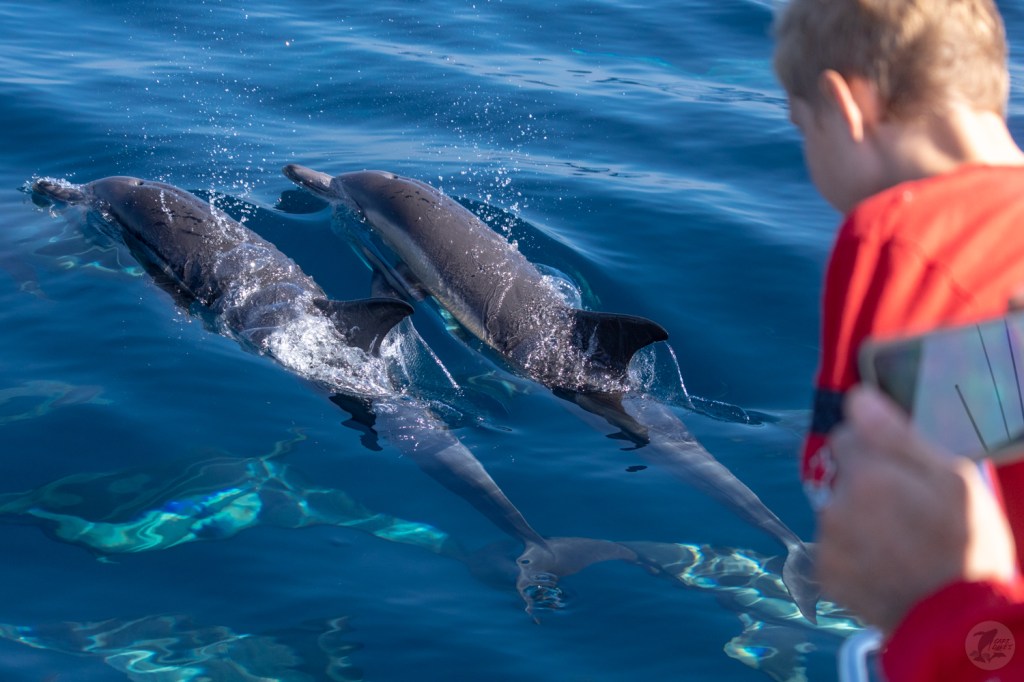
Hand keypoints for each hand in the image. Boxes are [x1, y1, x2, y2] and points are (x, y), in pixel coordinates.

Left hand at [817, 386, 1016, 633]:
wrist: (957, 624)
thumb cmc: (967, 544)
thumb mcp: (954, 479)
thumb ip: (897, 434)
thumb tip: (856, 398)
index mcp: (868, 473)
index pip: (847, 432)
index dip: (875, 447)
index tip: (901, 468)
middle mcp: (836, 503)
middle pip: (841, 471)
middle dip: (865, 480)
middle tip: (905, 509)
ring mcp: (826, 539)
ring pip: (836, 507)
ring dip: (857, 516)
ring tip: (898, 541)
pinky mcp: (823, 571)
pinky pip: (832, 545)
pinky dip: (851, 550)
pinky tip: (883, 563)